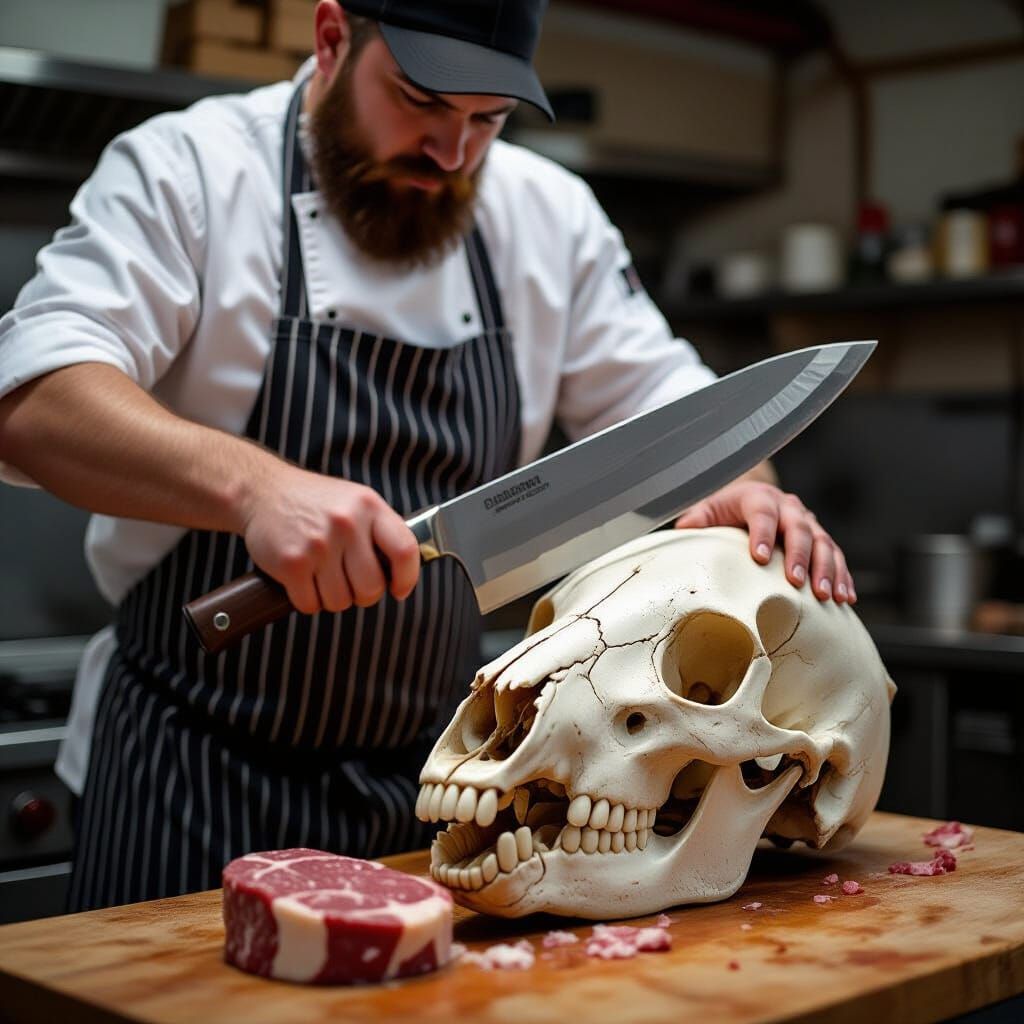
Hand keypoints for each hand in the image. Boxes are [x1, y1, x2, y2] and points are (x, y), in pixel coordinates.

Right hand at [239, 463, 419, 614]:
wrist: (262, 491)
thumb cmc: (315, 503)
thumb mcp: (356, 502)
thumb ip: (380, 531)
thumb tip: (401, 573)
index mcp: (369, 506)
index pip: (405, 550)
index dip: (407, 578)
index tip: (399, 589)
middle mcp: (346, 524)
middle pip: (371, 587)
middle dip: (363, 595)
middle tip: (351, 584)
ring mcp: (318, 544)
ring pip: (340, 601)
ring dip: (332, 598)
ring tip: (323, 577)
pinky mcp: (292, 563)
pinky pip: (310, 605)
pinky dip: (307, 600)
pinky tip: (303, 580)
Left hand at [673, 480, 855, 603]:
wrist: (751, 500)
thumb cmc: (727, 510)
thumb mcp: (709, 509)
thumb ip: (699, 519)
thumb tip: (685, 529)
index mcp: (758, 497)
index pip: (763, 513)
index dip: (762, 534)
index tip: (759, 558)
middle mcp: (788, 506)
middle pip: (799, 528)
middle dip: (799, 556)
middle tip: (796, 582)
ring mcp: (808, 522)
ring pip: (824, 543)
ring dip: (827, 570)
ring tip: (827, 596)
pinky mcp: (821, 539)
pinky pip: (837, 557)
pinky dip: (843, 577)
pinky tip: (846, 598)